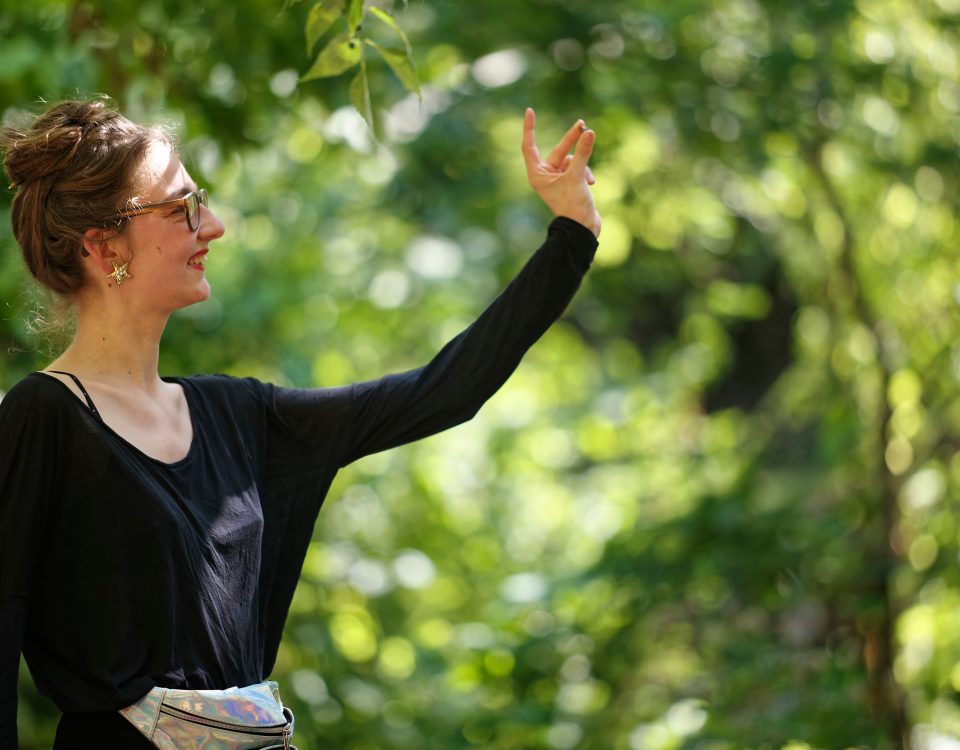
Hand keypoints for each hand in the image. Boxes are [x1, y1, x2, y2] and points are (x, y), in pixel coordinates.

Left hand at [522, 108, 600, 236]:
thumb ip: (582, 153)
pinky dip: (585, 172)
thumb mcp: (577, 176)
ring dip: (582, 165)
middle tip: (582, 124)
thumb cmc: (573, 205)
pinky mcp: (570, 183)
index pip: (529, 146)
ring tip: (588, 178)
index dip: (529, 128)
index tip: (529, 111)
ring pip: (572, 160)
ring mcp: (557, 180)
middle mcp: (545, 176)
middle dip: (572, 140)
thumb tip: (589, 132)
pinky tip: (591, 183)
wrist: (582, 228)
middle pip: (558, 150)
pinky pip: (578, 168)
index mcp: (537, 174)